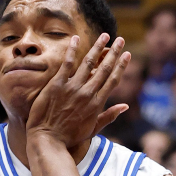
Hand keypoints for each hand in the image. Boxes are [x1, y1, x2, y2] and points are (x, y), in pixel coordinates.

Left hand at [26, 33, 130, 147]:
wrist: (48, 140)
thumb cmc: (70, 137)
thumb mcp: (93, 129)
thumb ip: (109, 116)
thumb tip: (125, 106)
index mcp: (97, 104)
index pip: (113, 80)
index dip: (121, 66)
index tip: (127, 54)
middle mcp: (87, 93)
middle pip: (104, 69)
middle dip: (114, 52)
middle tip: (121, 40)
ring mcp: (72, 88)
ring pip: (89, 63)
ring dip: (98, 47)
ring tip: (105, 35)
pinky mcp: (57, 85)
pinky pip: (67, 64)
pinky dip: (72, 51)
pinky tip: (76, 39)